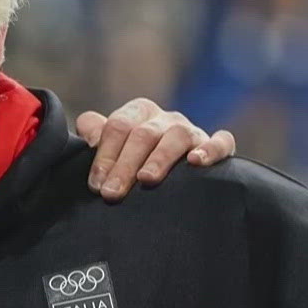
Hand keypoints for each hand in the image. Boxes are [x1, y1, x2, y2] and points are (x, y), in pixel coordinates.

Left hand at [74, 98, 235, 201]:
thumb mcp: (115, 147)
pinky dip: (210, 149)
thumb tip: (87, 133)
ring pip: (177, 136)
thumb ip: (97, 135)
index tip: (96, 184)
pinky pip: (220, 141)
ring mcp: (192, 131)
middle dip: (124, 165)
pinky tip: (196, 162)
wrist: (178, 179)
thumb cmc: (137, 162)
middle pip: (143, 134)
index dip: (104, 155)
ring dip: (160, 158)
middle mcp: (165, 119)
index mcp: (139, 114)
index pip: (118, 126)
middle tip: (111, 193)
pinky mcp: (217, 146)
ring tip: (146, 179)